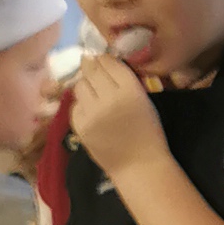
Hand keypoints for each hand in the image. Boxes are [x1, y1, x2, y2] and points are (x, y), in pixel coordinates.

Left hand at [66, 51, 166, 182]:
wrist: (138, 165)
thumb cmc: (148, 132)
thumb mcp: (144, 100)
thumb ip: (126, 81)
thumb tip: (102, 60)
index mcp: (131, 90)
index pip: (109, 62)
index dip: (104, 59)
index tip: (102, 60)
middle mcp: (109, 98)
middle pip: (91, 70)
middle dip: (91, 66)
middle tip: (91, 67)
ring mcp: (92, 113)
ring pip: (80, 85)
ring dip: (86, 86)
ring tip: (94, 94)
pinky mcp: (80, 126)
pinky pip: (75, 106)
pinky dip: (82, 105)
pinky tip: (91, 112)